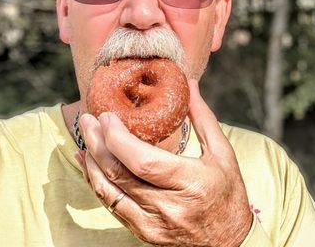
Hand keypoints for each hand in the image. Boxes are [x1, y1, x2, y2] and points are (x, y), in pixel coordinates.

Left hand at [74, 80, 252, 245]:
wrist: (229, 243)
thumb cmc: (228, 194)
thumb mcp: (223, 154)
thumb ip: (203, 118)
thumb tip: (188, 84)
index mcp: (192, 183)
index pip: (144, 161)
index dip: (119, 139)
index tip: (107, 116)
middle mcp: (169, 206)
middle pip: (119, 174)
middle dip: (97, 143)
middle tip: (88, 119)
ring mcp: (153, 223)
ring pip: (109, 191)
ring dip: (91, 162)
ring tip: (85, 136)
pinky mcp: (143, 232)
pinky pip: (112, 206)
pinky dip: (96, 182)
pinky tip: (89, 164)